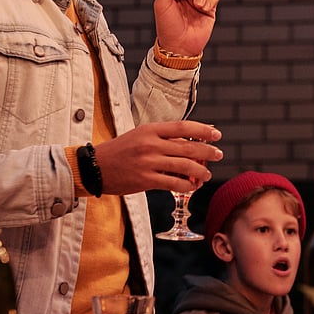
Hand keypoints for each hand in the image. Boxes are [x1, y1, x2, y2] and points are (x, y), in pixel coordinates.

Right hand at [91, 121, 222, 195]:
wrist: (95, 167)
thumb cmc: (120, 151)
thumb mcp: (140, 135)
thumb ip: (162, 137)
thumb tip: (190, 140)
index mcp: (150, 130)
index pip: (183, 127)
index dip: (203, 130)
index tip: (217, 134)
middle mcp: (151, 144)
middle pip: (188, 147)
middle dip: (208, 151)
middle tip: (219, 154)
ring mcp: (148, 162)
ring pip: (184, 166)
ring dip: (201, 171)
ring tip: (207, 175)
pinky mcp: (145, 180)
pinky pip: (174, 183)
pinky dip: (187, 186)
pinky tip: (192, 187)